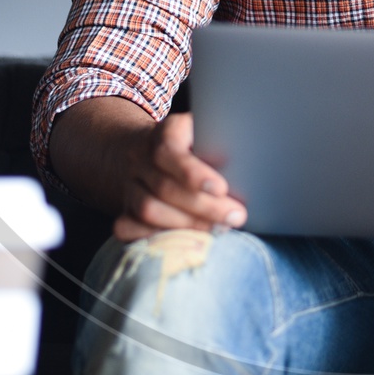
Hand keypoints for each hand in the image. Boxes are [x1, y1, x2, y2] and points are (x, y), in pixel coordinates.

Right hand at [112, 113, 247, 240]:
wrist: (140, 150)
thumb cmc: (190, 144)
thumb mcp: (205, 132)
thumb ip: (222, 144)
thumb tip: (251, 164)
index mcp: (163, 133)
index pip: (169, 150)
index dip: (193, 172)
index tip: (221, 188)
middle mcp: (140, 157)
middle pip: (164, 187)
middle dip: (203, 207)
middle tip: (235, 217)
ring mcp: (129, 184)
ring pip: (147, 209)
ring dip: (185, 225)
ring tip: (217, 230)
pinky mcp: (123, 208)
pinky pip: (128, 227)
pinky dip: (156, 237)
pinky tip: (184, 242)